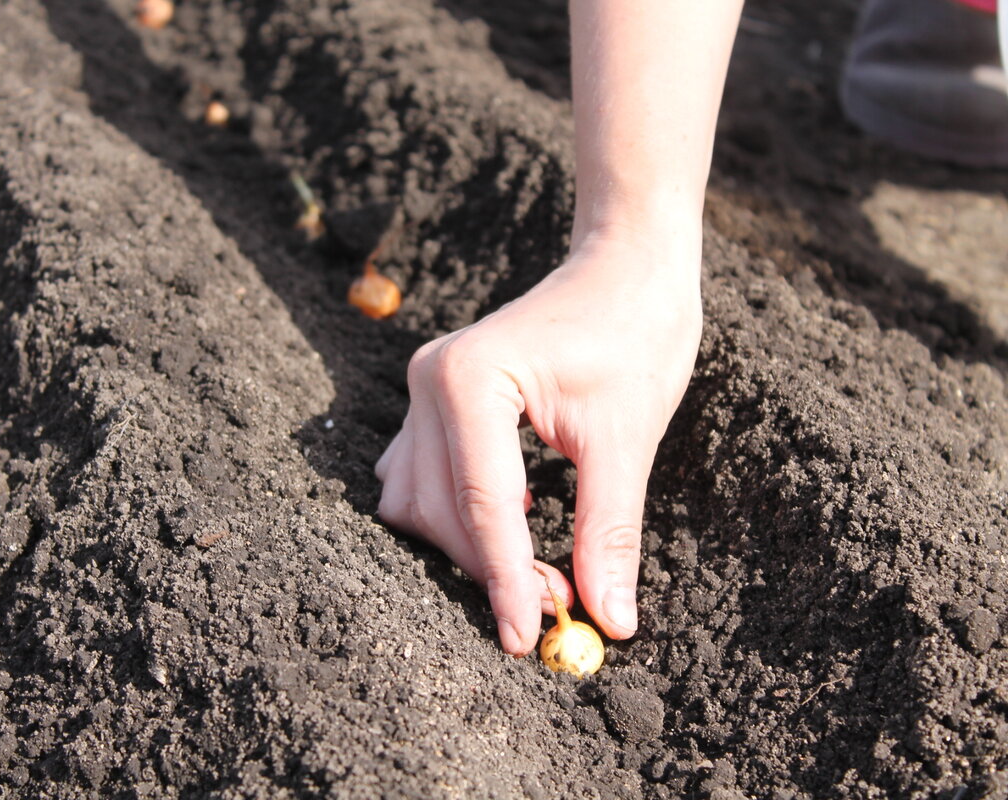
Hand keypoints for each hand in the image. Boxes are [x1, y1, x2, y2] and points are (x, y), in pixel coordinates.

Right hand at [375, 228, 701, 654]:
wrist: (624, 267)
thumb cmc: (634, 333)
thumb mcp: (626, 439)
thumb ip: (608, 532)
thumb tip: (609, 620)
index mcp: (471, 380)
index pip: (481, 505)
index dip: (506, 582)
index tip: (527, 640)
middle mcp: (430, 382)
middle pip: (438, 511)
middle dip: (490, 567)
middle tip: (556, 604)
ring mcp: (422, 389)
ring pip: (415, 501)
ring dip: (466, 547)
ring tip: (536, 568)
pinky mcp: (431, 399)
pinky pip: (416, 477)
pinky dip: (453, 516)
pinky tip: (509, 520)